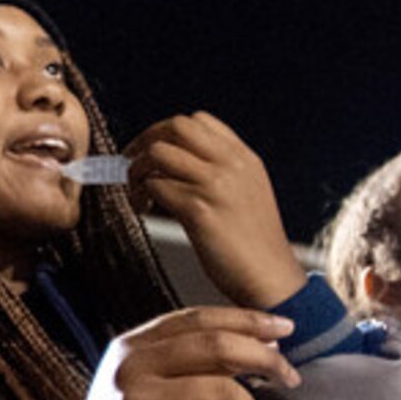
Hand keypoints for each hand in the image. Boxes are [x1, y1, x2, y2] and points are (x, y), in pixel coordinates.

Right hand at [62, 307, 297, 399]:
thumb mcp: (144, 382)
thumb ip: (186, 359)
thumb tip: (262, 340)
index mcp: (131, 345)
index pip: (198, 319)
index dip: (247, 319)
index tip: (285, 328)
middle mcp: (130, 367)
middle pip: (216, 347)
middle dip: (264, 358)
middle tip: (289, 377)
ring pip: (223, 392)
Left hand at [124, 111, 307, 309]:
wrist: (270, 278)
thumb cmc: (253, 244)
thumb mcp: (247, 194)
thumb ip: (220, 172)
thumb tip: (172, 162)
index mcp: (244, 159)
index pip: (199, 120)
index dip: (166, 131)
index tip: (150, 149)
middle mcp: (232, 166)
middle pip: (176, 127)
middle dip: (145, 140)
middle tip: (130, 162)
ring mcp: (217, 186)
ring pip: (159, 153)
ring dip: (137, 170)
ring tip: (137, 192)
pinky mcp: (200, 211)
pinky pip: (156, 186)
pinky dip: (142, 194)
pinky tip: (142, 209)